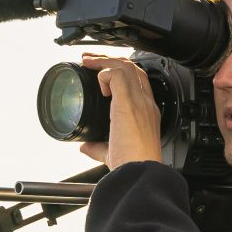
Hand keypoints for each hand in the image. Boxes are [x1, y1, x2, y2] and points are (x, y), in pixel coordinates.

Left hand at [79, 53, 162, 168]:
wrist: (139, 172)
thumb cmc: (132, 165)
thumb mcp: (113, 152)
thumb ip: (98, 147)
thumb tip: (85, 147)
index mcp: (146, 112)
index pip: (138, 81)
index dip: (120, 71)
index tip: (102, 72)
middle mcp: (146, 103)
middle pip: (133, 67)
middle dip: (110, 59)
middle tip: (91, 60)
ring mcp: (139, 101)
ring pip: (126, 65)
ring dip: (104, 60)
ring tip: (88, 61)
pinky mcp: (128, 103)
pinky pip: (117, 74)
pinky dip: (104, 74)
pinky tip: (98, 85)